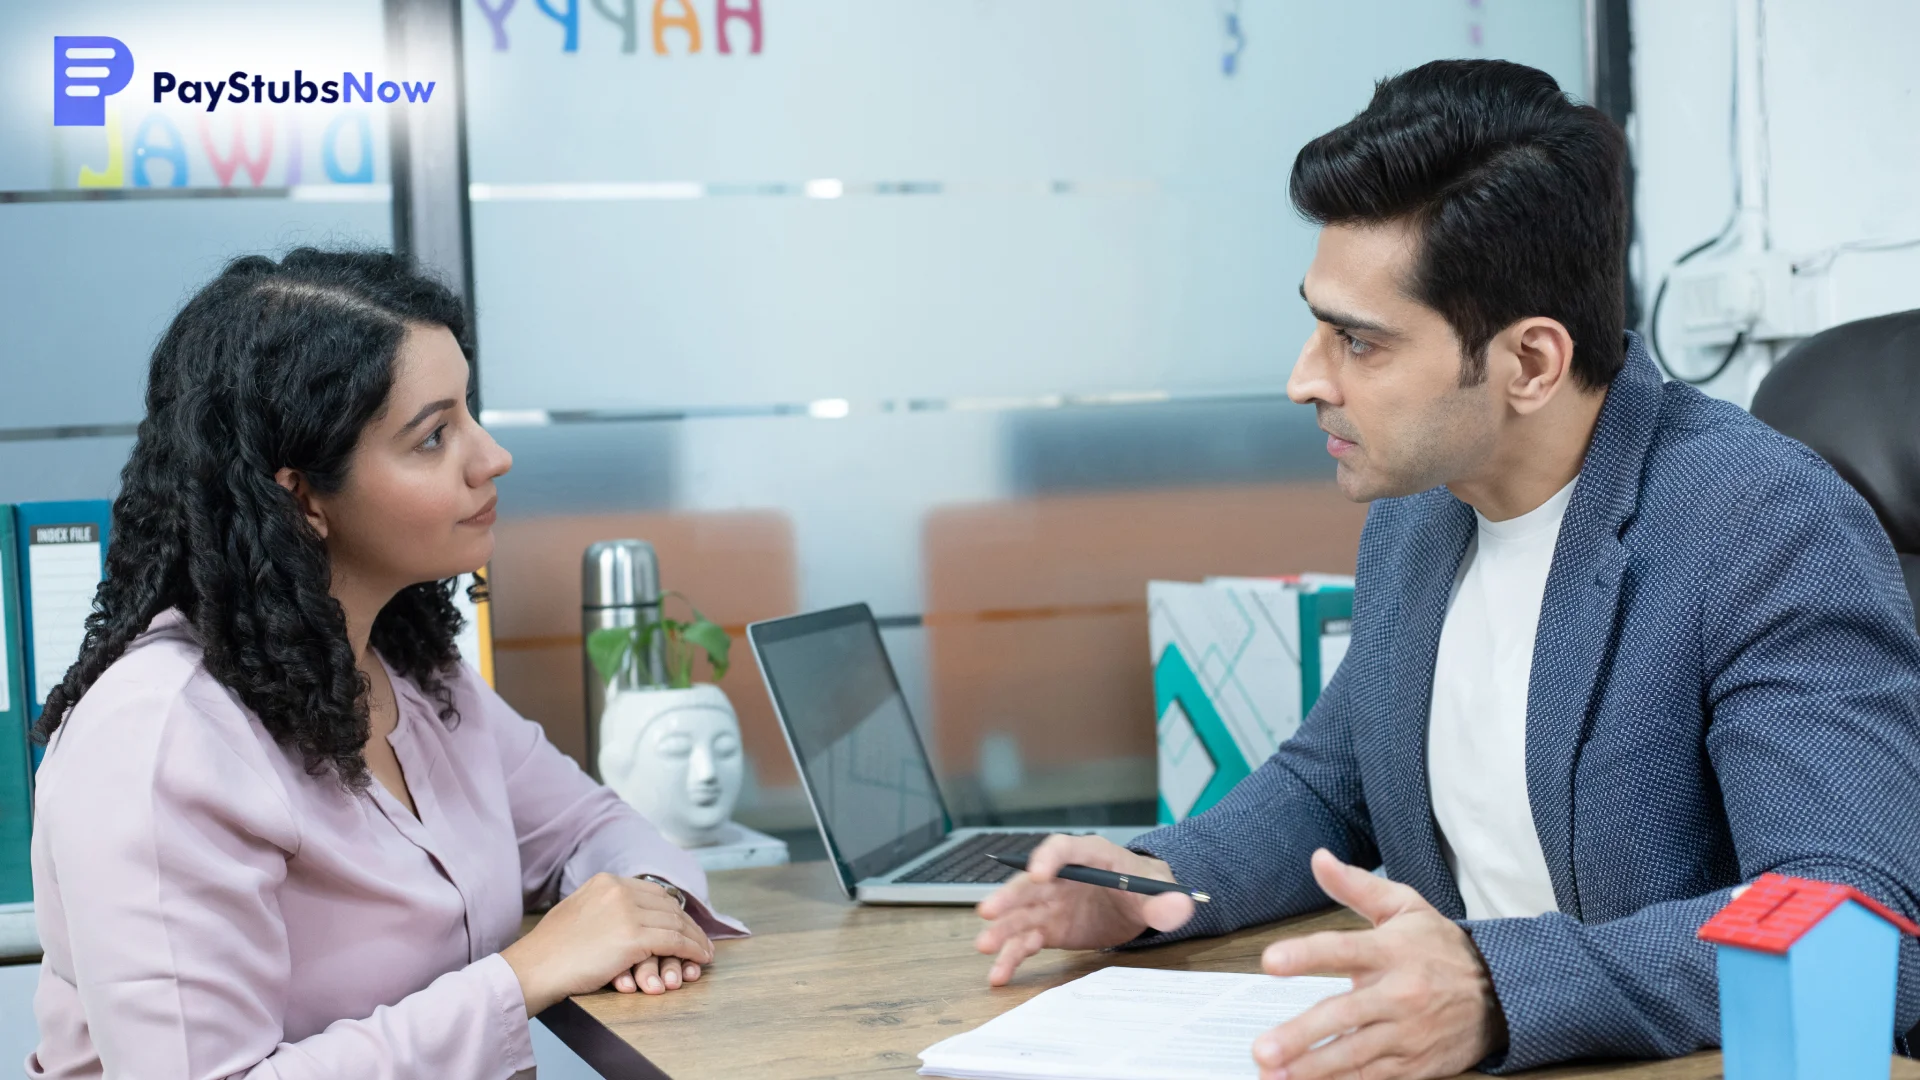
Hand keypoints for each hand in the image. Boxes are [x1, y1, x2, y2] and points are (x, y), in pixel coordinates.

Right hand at [501, 872, 714, 1014]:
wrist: (533, 968)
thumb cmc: (549, 950)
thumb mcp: (577, 911)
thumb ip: (603, 906)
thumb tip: (626, 914)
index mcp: (606, 882)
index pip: (653, 892)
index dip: (673, 910)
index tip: (684, 923)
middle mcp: (619, 890)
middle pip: (668, 906)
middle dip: (688, 924)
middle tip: (701, 940)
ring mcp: (627, 912)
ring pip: (676, 923)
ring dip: (695, 939)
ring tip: (703, 952)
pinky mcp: (633, 938)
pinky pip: (675, 942)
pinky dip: (692, 950)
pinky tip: (699, 958)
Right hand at [974, 834, 1196, 984]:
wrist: (1140, 904)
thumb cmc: (1146, 886)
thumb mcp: (1162, 892)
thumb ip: (1168, 902)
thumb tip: (1179, 907)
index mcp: (1091, 855)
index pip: (1066, 849)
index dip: (1049, 858)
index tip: (1038, 874)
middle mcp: (1063, 877)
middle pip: (1031, 883)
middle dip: (1010, 897)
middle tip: (990, 911)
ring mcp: (1052, 903)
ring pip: (1022, 914)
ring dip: (1003, 929)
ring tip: (984, 945)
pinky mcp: (1048, 928)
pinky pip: (1026, 940)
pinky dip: (1012, 956)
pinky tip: (999, 973)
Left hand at [1252, 849, 1503, 1079]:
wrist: (1500, 995)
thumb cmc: (1441, 948)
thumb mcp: (1405, 906)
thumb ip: (1357, 886)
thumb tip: (1319, 859)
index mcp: (1392, 951)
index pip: (1343, 949)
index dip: (1306, 955)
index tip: (1270, 961)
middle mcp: (1398, 994)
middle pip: (1344, 1015)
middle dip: (1301, 1035)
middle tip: (1263, 1048)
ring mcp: (1405, 1034)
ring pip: (1354, 1055)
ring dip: (1311, 1069)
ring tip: (1273, 1075)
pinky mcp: (1412, 1065)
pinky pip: (1370, 1078)